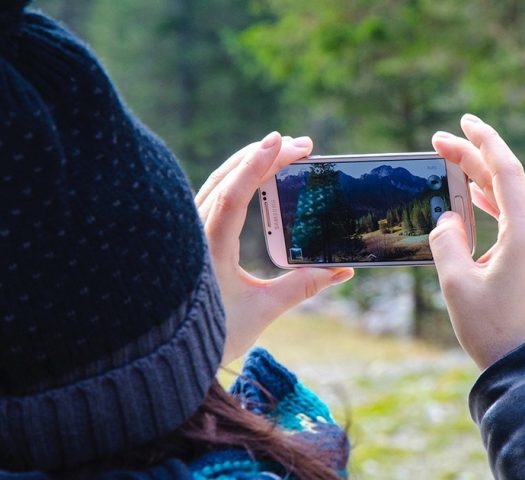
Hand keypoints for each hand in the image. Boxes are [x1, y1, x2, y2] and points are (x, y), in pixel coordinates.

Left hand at [195, 132, 354, 363]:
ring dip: (249, 163)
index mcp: (210, 249)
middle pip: (227, 179)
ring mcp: (189, 232)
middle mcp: (194, 234)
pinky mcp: (192, 237)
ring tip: (281, 150)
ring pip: (217, 183)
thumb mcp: (263, 310)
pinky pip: (213, 196)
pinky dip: (235, 179)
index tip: (282, 141)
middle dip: (263, 156)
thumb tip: (341, 271)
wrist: (168, 356)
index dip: (258, 165)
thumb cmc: (214, 335)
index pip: (234, 195)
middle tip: (301, 145)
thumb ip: (302, 287)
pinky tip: (253, 175)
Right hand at [429, 114, 524, 369]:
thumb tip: (449, 218)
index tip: (464, 122)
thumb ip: (447, 241)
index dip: (483, 141)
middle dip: (475, 163)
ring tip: (458, 175)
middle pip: (509, 185)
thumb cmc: (493, 331)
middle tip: (442, 145)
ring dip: (487, 191)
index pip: (506, 170)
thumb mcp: (456, 284)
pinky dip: (502, 215)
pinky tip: (482, 214)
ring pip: (518, 207)